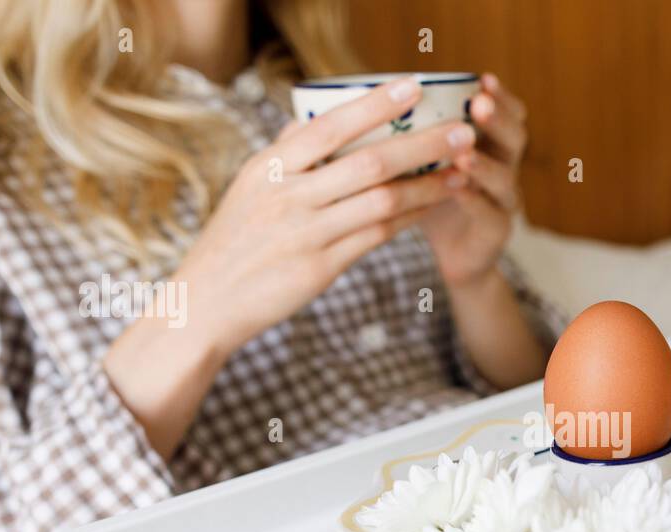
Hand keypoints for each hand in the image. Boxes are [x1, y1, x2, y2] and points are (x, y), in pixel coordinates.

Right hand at [104, 76, 475, 457]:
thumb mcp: (248, 188)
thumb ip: (284, 154)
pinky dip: (408, 219)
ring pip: (381, 202)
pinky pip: (376, 237)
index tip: (412, 88)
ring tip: (460, 172)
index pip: (328, 125)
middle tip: (462, 133)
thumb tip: (310, 119)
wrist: (207, 304)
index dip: (374, 105)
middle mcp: (288, 196)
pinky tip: (430, 206)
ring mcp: (306, 234)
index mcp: (269, 167)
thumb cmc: (233, 241)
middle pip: (368, 163)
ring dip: (427, 186)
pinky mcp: (320, 268)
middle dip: (422, 146)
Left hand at [420, 73, 527, 287]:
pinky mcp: (496, 232)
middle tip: (479, 104)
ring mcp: (503, 202)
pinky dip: (473, 200)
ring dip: (484, 163)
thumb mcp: (423, 159)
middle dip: (498, 120)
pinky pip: (489, 214)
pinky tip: (457, 188)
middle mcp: (504, 168)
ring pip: (504, 178)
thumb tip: (370, 95)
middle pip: (515, 139)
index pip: (507, 114)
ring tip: (464, 151)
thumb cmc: (430, 196)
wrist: (449, 255)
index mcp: (490, 144)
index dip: (500, 97)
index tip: (482, 79)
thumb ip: (415, 133)